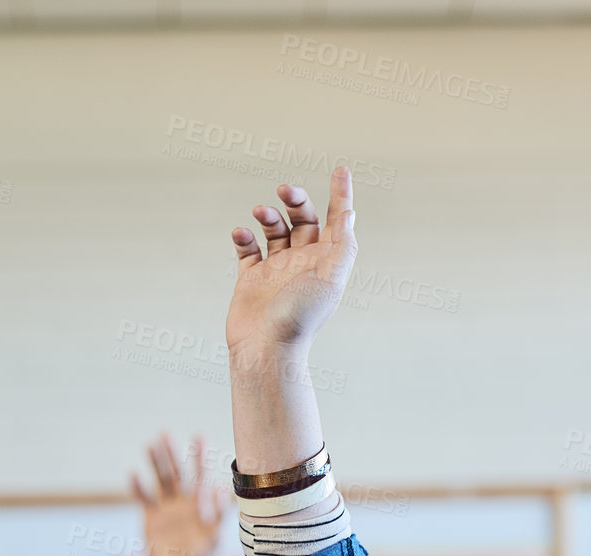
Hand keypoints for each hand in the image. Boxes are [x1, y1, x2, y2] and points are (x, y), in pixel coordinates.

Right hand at [131, 436, 227, 555]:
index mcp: (203, 505)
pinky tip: (134, 473)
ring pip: (160, 481)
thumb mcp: (214, 540)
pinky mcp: (152, 518)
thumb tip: (220, 490)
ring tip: (151, 444)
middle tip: (166, 433)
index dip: (200, 457)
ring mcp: (168, 508)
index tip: (199, 437)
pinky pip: (144, 499)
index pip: (202, 476)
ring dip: (155, 463)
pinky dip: (138, 488)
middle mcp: (185, 502)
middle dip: (173, 454)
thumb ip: (217, 515)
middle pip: (178, 473)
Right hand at [225, 167, 357, 363]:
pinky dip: (243, 237)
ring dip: (268, 215)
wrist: (266, 351)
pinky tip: (241, 233)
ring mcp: (276, 269)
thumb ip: (342, 246)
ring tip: (259, 213)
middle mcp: (303, 262)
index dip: (341, 194)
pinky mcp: (252, 279)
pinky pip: (248, 250)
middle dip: (295, 199)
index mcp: (325, 261)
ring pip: (275, 230)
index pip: (337, 220)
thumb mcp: (329, 281)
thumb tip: (349, 214)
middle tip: (285, 190)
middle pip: (303, 218)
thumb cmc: (300, 319)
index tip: (340, 169)